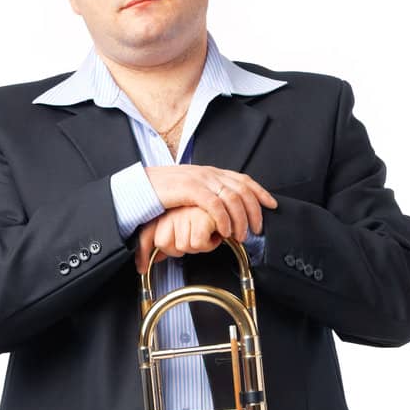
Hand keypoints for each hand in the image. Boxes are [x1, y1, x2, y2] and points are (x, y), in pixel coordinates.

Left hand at [134, 204, 228, 276]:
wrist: (229, 204)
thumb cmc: (210, 216)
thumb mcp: (183, 228)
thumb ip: (167, 243)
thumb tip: (152, 260)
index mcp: (166, 212)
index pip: (146, 236)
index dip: (143, 254)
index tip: (141, 267)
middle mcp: (173, 212)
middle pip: (165, 245)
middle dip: (181, 248)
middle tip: (193, 238)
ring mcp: (185, 214)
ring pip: (183, 246)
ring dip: (197, 246)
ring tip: (205, 233)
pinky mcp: (200, 218)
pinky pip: (198, 244)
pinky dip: (208, 244)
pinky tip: (213, 233)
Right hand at [144, 163, 276, 248]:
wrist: (138, 187)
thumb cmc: (162, 193)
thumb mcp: (190, 192)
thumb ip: (207, 196)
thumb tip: (222, 210)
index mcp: (210, 173)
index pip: (243, 180)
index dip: (260, 192)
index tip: (271, 205)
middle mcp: (209, 173)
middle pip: (242, 190)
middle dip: (254, 212)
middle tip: (255, 229)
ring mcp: (200, 180)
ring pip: (232, 198)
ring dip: (240, 220)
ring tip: (239, 235)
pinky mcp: (190, 188)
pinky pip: (215, 204)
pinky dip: (224, 219)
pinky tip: (225, 231)